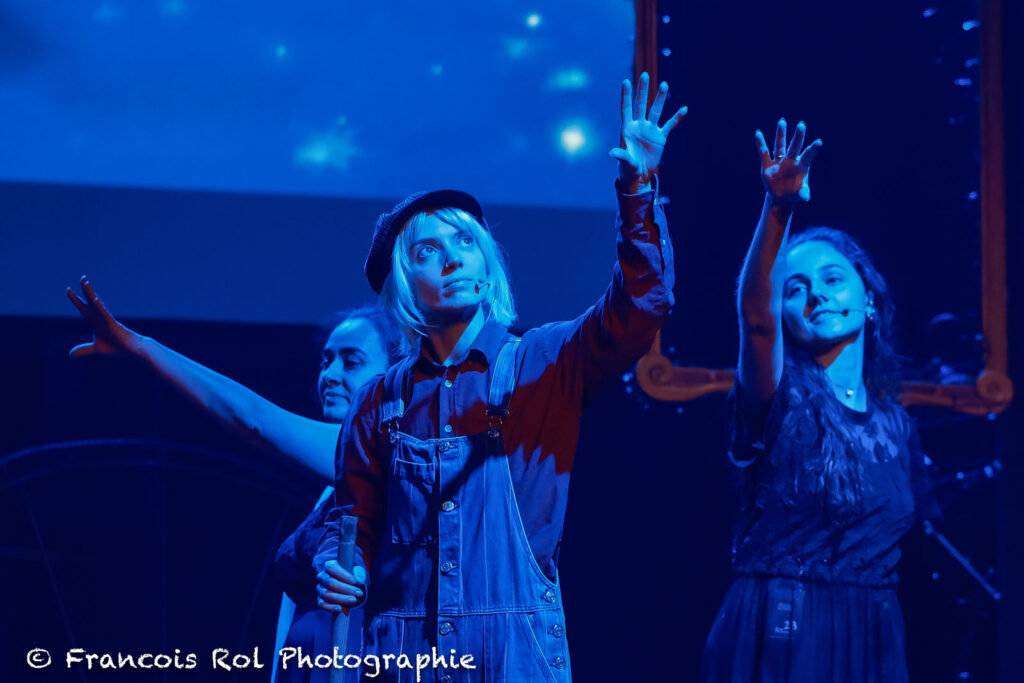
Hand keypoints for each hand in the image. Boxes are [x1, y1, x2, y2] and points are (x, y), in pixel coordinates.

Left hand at [66, 277, 143, 356]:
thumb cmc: (117, 347)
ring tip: (85, 282)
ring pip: (96, 304)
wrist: (133, 349)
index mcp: (96, 322)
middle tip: (82, 278)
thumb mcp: (96, 348)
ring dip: (90, 293)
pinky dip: (99, 307)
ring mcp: (107, 319)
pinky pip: (104, 314)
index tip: (68, 290)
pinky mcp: (113, 324)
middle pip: (90, 302)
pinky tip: (94, 299)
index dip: (76, 300)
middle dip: (85, 290)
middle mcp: (101, 318)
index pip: (84, 308)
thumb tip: (70, 354)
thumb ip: (84, 349)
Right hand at [316, 561, 366, 611]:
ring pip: (327, 594)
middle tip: (359, 593)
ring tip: (354, 600)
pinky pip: (322, 604)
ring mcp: (320, 589)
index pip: (332, 568)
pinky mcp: (320, 600)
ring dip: (341, 598)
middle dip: (346, 589)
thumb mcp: (357, 572)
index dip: (343, 575)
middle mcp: (322, 577)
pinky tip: (339, 609)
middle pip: (330, 582)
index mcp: (329, 566)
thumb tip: (359, 581)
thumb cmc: (351, 576)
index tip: (355, 582)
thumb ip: (359, 574)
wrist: (347, 587)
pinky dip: (330, 607)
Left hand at [610, 72, 686, 190]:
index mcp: (627, 129)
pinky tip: (684, 109)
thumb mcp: (625, 161)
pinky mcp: (660, 137)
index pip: (626, 108)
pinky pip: (670, 125)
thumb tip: (612, 152)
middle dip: (643, 90)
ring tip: (665, 84)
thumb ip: (621, 155)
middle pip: (641, 104)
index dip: (626, 95)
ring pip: (656, 111)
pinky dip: (676, 118)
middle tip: (645, 75)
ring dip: (660, 98)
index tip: (625, 81)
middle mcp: (639, 126)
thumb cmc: (628, 168)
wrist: (639, 175)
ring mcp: (650, 130)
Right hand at [755, 119, 821, 205]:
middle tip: (801, 125)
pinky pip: (763, 152)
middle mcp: (791, 159)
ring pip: (780, 145)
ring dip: (781, 134)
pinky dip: (760, 143)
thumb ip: (803, 193)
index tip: (819, 142)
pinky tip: (758, 133)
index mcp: (802, 165)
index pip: (808, 155)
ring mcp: (779, 161)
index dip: (813, 149)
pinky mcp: (768, 165)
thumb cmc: (794, 193)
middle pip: (795, 146)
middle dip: (798, 136)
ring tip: (782, 121)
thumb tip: (806, 197)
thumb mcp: (799, 195)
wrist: (781, 196)